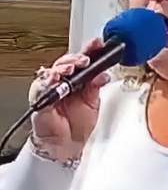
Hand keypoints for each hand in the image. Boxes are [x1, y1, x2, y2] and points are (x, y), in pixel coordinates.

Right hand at [27, 39, 107, 159]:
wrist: (67, 145)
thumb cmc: (78, 123)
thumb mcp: (93, 102)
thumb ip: (96, 86)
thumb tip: (104, 74)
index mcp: (77, 80)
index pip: (81, 61)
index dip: (89, 51)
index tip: (97, 44)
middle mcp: (62, 82)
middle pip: (66, 63)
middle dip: (76, 58)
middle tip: (85, 58)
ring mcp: (49, 89)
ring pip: (52, 72)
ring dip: (62, 67)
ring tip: (72, 67)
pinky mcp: (40, 100)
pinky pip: (42, 88)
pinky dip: (48, 82)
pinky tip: (55, 79)